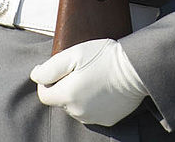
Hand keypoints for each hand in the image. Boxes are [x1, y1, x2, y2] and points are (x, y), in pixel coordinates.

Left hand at [31, 39, 148, 126]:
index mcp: (67, 95)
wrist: (139, 67)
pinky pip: (94, 113)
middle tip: (84, 72)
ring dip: (82, 97)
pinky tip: (106, 90)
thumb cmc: (108, 57)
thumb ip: (50, 67)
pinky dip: (96, 103)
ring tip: (97, 80)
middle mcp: (77, 111)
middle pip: (62, 102)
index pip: (44, 94)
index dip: (51, 81)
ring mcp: (93, 117)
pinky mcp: (108, 120)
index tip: (65, 71)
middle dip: (68, 88)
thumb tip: (36, 75)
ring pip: (77, 108)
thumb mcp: (75, 53)